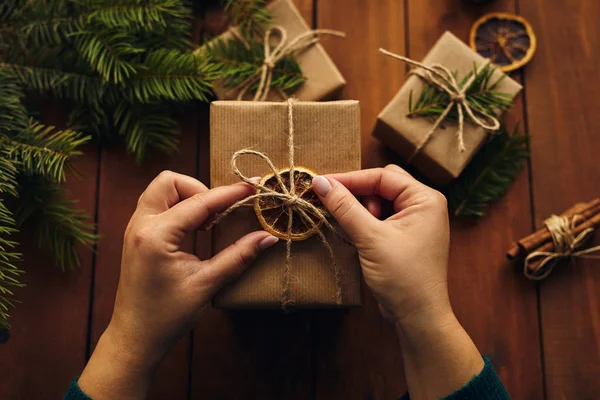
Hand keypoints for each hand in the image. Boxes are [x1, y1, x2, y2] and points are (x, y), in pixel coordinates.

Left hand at [79, 171, 277, 398]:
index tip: (252, 187)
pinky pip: (157, 205)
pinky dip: (179, 207)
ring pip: (161, 190)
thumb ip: (238, 256)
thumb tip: (268, 237)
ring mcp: (134, 228)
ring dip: (188, 196)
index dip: (229, 193)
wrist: (135, 337)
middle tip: (220, 213)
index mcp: (156, 235)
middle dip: (199, 189)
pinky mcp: (136, 235)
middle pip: (170, 181)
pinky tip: (196, 229)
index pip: (199, 202)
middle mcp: (140, 225)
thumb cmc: (167, 316)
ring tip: (209, 223)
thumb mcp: (207, 284)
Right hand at [312, 165, 483, 399]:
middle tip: (334, 203)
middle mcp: (423, 205)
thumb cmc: (402, 277)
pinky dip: (365, 220)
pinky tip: (354, 231)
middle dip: (357, 192)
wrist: (418, 317)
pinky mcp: (405, 236)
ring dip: (360, 208)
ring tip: (349, 224)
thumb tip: (320, 183)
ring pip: (380, 200)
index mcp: (425, 199)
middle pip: (383, 184)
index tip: (321, 184)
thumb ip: (345, 207)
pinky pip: (382, 217)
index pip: (382, 176)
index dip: (350, 179)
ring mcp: (415, 221)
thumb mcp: (370, 238)